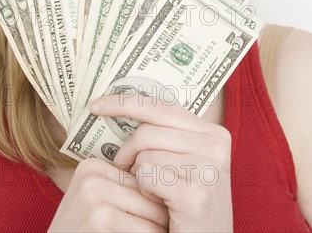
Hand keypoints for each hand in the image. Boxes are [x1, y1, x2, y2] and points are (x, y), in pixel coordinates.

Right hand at [47, 157, 168, 231]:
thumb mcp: (97, 208)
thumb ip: (124, 192)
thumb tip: (174, 182)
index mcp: (92, 167)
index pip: (145, 179)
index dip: (154, 206)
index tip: (146, 221)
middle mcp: (92, 175)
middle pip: (151, 195)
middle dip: (160, 221)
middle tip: (159, 232)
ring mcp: (93, 195)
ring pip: (154, 216)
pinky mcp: (99, 218)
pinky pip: (146, 232)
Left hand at [89, 94, 232, 232]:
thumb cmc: (186, 208)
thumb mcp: (184, 164)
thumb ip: (165, 136)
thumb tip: (119, 107)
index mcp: (213, 132)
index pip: (161, 105)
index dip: (125, 102)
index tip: (96, 106)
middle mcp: (215, 144)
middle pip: (147, 131)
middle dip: (127, 152)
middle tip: (128, 173)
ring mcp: (208, 168)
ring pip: (144, 154)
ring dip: (141, 177)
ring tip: (160, 196)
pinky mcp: (195, 194)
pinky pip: (146, 175)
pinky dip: (145, 192)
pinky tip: (163, 208)